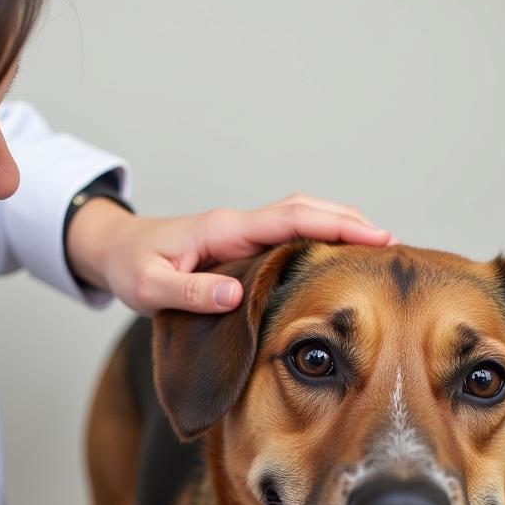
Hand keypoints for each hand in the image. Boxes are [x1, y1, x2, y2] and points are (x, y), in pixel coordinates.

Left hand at [65, 193, 396, 314]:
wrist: (113, 250)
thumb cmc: (129, 267)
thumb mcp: (150, 287)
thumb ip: (190, 293)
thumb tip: (237, 294)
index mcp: (224, 230)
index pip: (290, 219)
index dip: (334, 226)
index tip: (375, 238)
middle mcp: (238, 224)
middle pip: (305, 210)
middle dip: (349, 222)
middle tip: (392, 243)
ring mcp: (241, 232)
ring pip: (299, 219)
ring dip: (337, 227)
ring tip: (376, 248)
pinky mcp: (240, 245)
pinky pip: (287, 236)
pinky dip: (317, 239)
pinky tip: (334, 258)